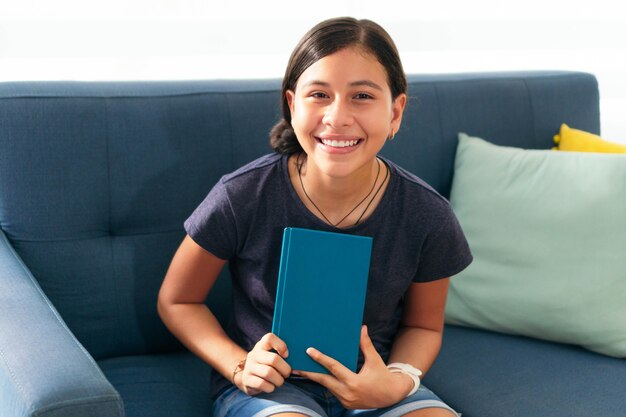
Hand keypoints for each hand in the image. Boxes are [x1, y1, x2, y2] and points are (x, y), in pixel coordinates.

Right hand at [234, 333, 291, 395]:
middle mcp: (254, 354)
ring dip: (279, 380)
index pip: (270, 338)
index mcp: (262, 345)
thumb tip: (298, 359)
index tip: (287, 355)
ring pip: (269, 373)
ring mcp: (249, 366)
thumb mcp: (271, 356)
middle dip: (285, 369)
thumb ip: (282, 354)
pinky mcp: (247, 379)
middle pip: (274, 359)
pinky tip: (271, 386)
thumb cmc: (267, 366)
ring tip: (280, 381)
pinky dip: (271, 387)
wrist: (248, 378)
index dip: (281, 346)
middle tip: (287, 373)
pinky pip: (262, 384)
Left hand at [295, 326, 413, 408]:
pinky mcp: (345, 404)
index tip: (309, 351)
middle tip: (295, 366)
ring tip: (302, 370)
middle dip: (309, 373)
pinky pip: (332, 392)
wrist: (392, 396)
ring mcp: (346, 401)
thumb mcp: (375, 360)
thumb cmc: (383, 376)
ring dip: (315, 379)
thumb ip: (366, 345)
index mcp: (354, 382)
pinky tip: (316, 377)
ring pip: (327, 387)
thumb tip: (362, 328)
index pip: (334, 368)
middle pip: (324, 381)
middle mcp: (348, 393)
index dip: (321, 359)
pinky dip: (325, 384)